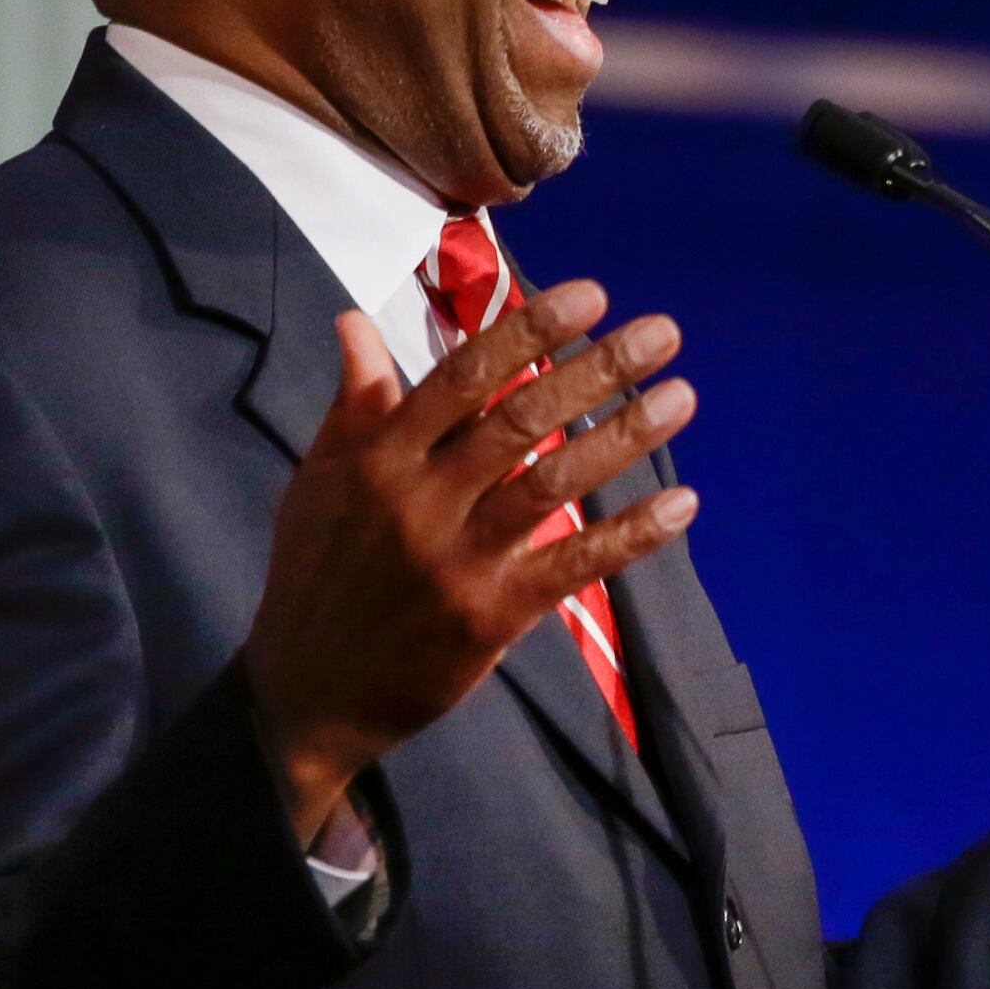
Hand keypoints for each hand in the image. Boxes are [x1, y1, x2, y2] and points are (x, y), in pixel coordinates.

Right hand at [243, 282, 698, 842]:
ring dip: (625, 437)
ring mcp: (457, 558)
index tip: (590, 295)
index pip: (463, 375)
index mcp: (378, 457)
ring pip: (554, 482)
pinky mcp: (490, 614)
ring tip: (682, 396)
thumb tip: (356, 320)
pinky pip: (573, 564)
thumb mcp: (318, 482)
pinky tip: (682, 504)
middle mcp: (419, 498)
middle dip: (596, 369)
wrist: (307, 693)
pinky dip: (631, 534)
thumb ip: (354, 404)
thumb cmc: (316, 575)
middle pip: (520, 418)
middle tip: (662, 333)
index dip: (529, 331)